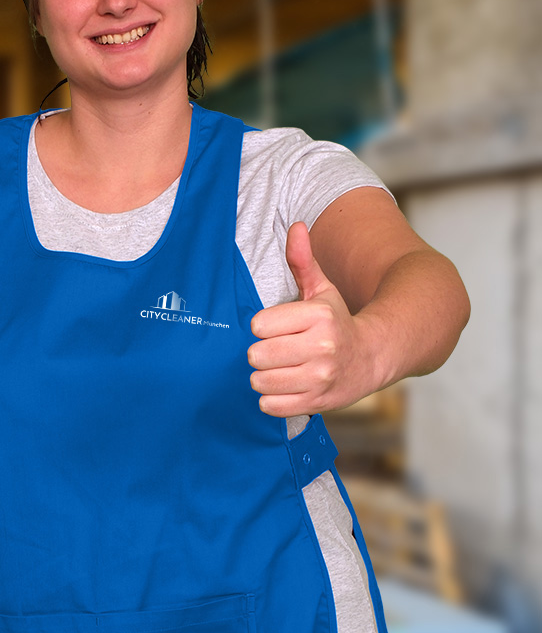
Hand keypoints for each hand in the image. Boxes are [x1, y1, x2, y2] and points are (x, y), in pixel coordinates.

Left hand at [246, 220, 377, 416]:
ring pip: (262, 381)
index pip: (260, 325)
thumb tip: (295, 226)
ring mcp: (321, 378)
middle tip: (274, 352)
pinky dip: (271, 399)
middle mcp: (322, 347)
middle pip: (258, 354)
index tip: (273, 328)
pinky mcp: (318, 403)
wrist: (374, 357)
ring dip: (263, 377)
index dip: (262, 327)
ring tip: (279, 370)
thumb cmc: (338, 321)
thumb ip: (303, 261)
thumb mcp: (322, 290)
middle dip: (260, 353)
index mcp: (319, 316)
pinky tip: (284, 388)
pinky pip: (272, 406)